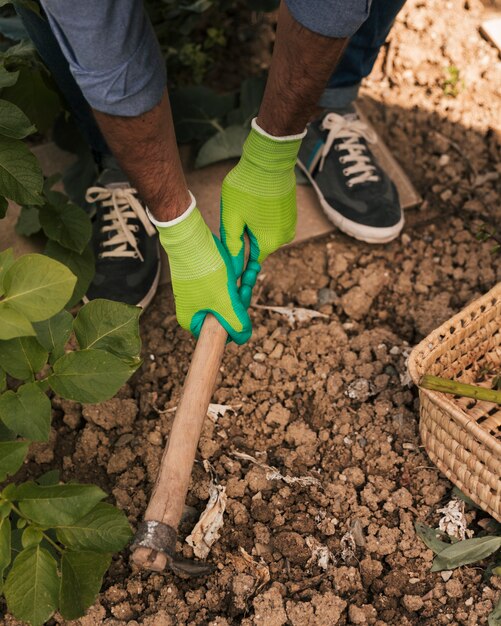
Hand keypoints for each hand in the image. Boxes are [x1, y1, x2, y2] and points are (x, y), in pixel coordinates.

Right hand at [151, 198, 250, 343]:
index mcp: (193, 321)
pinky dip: (235, 281)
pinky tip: (244, 270)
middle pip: (227, 316)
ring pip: (228, 300)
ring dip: (241, 288)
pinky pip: (224, 288)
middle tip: (246, 285)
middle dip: (240, 300)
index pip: (220, 334)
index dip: (235, 323)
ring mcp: (198, 296)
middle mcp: (194, 311)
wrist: (190, 238)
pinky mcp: (204, 282)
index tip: (240, 304)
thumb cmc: (204, 270)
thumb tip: (243, 337)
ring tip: (248, 273)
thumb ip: (236, 324)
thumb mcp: (225, 301)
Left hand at [220, 119, 304, 306]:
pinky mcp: (289, 214)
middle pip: (257, 250)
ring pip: (264, 237)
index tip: (237, 295)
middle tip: (229, 247)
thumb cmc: (247, 187)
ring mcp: (288, 225)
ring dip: (251, 234)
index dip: (242, 279)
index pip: (251, 267)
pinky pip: (270, 226)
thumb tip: (233, 270)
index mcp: (269, 242)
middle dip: (244, 251)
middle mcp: (283, 237)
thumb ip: (232, 246)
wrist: (270, 159)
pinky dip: (259, 224)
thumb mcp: (232, 218)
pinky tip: (250, 212)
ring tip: (238, 222)